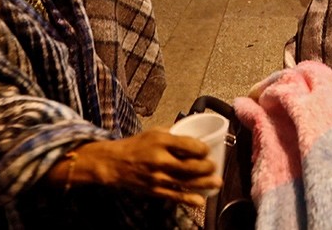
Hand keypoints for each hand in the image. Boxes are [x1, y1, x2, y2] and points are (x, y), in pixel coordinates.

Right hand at [55, 128, 221, 205]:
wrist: (114, 163)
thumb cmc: (136, 145)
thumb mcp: (154, 132)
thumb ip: (173, 133)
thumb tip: (193, 133)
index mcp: (161, 141)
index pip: (189, 145)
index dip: (203, 149)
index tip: (207, 149)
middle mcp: (160, 159)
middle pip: (191, 166)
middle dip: (206, 167)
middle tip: (214, 166)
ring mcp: (158, 177)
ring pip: (186, 182)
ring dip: (204, 183)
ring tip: (216, 182)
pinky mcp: (155, 190)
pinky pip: (175, 196)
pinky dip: (189, 199)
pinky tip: (200, 200)